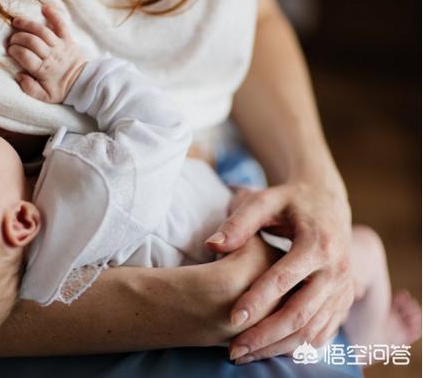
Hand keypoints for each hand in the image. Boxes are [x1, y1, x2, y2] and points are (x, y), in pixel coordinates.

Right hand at [8, 5, 86, 102]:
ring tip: (16, 21)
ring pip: (42, 30)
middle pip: (31, 41)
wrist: (82, 83)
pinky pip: (61, 24)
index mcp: (44, 70)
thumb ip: (29, 89)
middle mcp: (52, 55)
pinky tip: (43, 8)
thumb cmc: (60, 89)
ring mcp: (60, 45)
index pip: (25, 56)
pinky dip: (53, 14)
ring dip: (27, 24)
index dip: (14, 50)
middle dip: (18, 37)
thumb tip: (19, 76)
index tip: (10, 50)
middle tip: (12, 39)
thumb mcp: (45, 97)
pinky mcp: (68, 39)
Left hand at [205, 181, 354, 362]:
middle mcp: (337, 270)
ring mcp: (344, 289)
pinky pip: (323, 332)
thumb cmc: (289, 201)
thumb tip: (212, 245)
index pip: (284, 279)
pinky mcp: (343, 301)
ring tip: (244, 355)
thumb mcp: (265, 200)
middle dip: (265, 336)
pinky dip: (297, 347)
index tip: (232, 318)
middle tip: (234, 351)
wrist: (328, 203)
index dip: (258, 300)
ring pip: (312, 330)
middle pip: (300, 313)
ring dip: (278, 347)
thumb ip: (239, 222)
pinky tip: (268, 352)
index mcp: (318, 244)